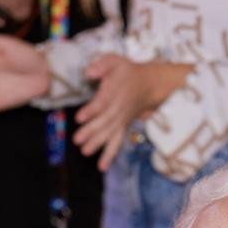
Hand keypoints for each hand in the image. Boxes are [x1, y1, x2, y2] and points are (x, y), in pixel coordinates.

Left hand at [73, 55, 154, 171]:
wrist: (149, 84)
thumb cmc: (127, 71)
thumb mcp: (115, 60)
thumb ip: (102, 65)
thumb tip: (89, 73)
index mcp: (115, 91)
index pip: (103, 102)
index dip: (91, 110)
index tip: (79, 118)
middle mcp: (119, 108)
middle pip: (105, 122)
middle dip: (91, 132)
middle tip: (77, 141)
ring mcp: (121, 119)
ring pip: (111, 134)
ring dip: (99, 145)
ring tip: (85, 153)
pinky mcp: (122, 126)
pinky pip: (117, 142)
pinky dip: (110, 154)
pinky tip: (101, 166)